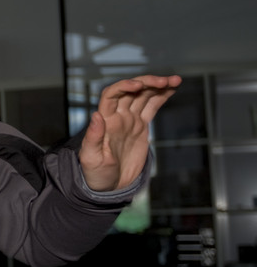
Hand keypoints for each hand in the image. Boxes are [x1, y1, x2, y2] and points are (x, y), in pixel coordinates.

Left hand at [79, 75, 181, 191]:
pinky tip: (172, 88)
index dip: (124, 86)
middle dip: (147, 82)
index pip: (112, 95)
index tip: (138, 85)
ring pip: (144, 96)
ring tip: (175, 80)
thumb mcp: (91, 158)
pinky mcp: (140, 127)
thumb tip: (95, 115)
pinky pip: (152, 107)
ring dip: (158, 85)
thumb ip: (93, 137)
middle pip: (131, 91)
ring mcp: (129, 120)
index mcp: (105, 121)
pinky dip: (161, 96)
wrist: (109, 185)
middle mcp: (117, 116)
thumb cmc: (95, 173)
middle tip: (164, 81)